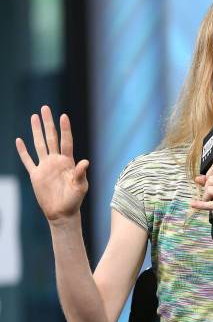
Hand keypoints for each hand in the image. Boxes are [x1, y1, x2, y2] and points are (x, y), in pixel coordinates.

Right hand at [15, 105, 88, 222]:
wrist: (62, 213)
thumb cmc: (74, 200)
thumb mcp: (80, 187)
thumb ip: (81, 173)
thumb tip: (85, 161)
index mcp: (68, 162)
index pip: (66, 141)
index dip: (65, 129)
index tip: (63, 116)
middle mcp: (56, 161)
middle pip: (51, 138)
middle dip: (48, 123)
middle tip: (45, 108)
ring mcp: (45, 167)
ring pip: (39, 144)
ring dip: (36, 131)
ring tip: (34, 117)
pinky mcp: (36, 175)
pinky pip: (28, 161)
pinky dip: (23, 151)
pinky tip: (19, 140)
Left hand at [190, 162, 212, 230]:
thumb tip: (198, 178)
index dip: (209, 173)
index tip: (209, 180)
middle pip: (211, 179)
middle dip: (207, 188)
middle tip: (211, 195)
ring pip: (209, 190)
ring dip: (207, 197)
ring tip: (212, 200)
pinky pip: (211, 204)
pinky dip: (201, 205)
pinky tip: (194, 204)